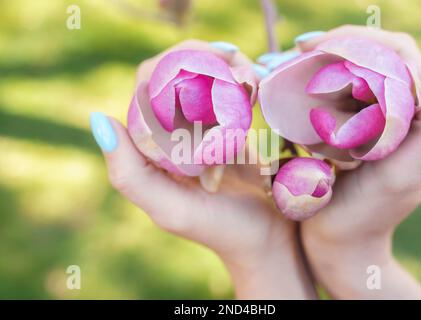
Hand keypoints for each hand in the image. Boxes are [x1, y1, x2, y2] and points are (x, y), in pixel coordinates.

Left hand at [90, 40, 315, 299]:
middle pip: (177, 77)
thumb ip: (129, 174)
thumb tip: (99, 120)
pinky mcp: (229, 133)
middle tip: (234, 59)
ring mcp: (202, 131)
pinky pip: (230, 96)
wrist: (266, 240)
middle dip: (203, 59)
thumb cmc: (219, 229)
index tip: (203, 59)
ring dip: (226, 67)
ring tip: (250, 74)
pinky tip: (254, 84)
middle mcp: (172, 135)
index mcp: (149, 147)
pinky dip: (241, 83)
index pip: (146, 88)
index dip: (169, 64)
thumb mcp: (169, 209)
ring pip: (204, 80)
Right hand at [298, 26, 420, 298]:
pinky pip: (330, 97)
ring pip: (349, 73)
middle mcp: (395, 112)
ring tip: (292, 60)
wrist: (341, 243)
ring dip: (322, 60)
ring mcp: (368, 121)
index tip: (322, 45)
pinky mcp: (345, 133)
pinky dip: (311, 84)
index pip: (398, 56)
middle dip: (337, 44)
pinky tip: (291, 84)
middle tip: (301, 48)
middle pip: (371, 57)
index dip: (364, 40)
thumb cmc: (370, 214)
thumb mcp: (405, 175)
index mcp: (417, 116)